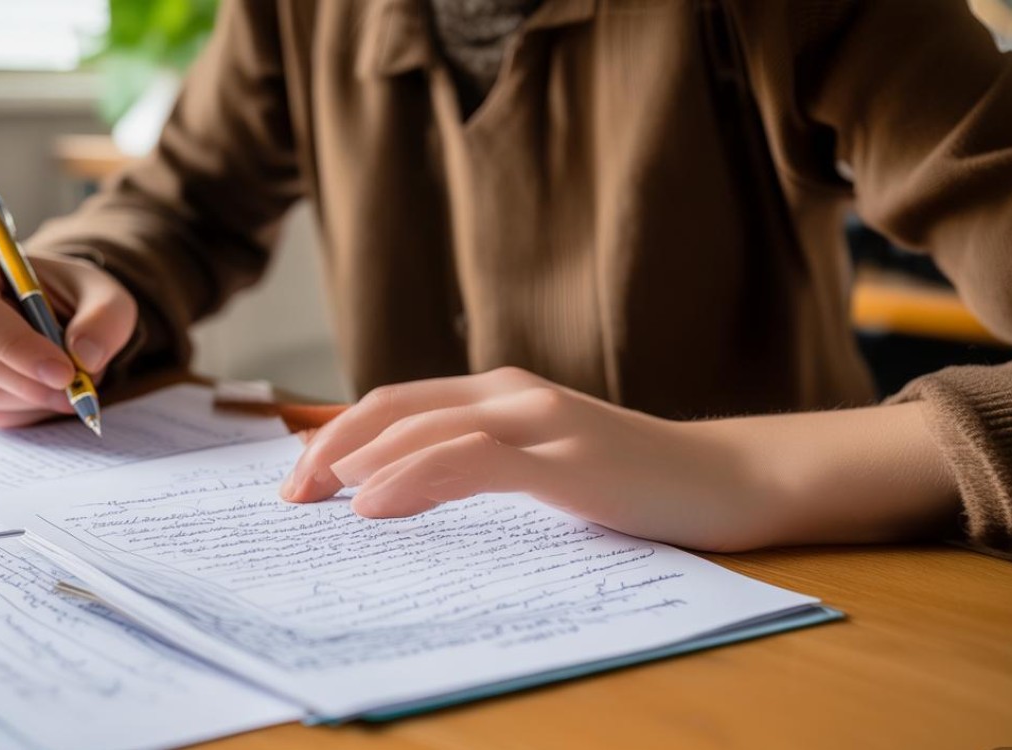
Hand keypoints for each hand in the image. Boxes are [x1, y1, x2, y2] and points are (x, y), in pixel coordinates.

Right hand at [0, 241, 136, 426]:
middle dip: (27, 380)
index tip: (64, 371)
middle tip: (76, 387)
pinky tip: (44, 391)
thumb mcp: (105, 296)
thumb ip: (104, 319)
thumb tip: (84, 356)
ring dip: (28, 398)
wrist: (57, 317)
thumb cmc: (72, 298)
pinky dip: (22, 411)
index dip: (15, 344)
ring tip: (66, 385)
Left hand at [279, 367, 773, 551]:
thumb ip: (479, 465)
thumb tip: (396, 495)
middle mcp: (510, 393)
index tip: (300, 479)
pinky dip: (413, 478)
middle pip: (393, 407)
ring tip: (316, 500)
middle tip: (289, 494)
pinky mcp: (563, 457)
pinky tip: (376, 505)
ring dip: (358, 462)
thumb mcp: (540, 466)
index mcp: (499, 393)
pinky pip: (470, 459)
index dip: (338, 435)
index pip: (396, 403)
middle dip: (330, 448)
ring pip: (424, 427)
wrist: (722, 480)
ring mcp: (538, 419)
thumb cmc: (627, 481)